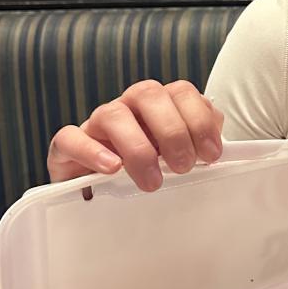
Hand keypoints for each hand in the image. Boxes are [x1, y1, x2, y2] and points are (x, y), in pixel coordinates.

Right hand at [47, 79, 223, 190]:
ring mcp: (97, 123)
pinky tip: (111, 169)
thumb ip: (199, 146)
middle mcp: (129, 107)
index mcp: (159, 104)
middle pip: (149, 95)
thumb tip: (219, 149)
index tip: (211, 155)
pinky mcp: (67, 147)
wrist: (101, 196)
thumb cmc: (150, 173)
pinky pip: (70, 137)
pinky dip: (91, 151)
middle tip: (183, 167)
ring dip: (138, 147)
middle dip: (173, 131)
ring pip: (113, 114)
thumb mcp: (179, 159)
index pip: (181, 92)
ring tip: (152, 180)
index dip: (199, 120)